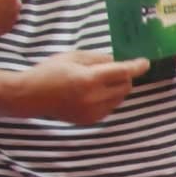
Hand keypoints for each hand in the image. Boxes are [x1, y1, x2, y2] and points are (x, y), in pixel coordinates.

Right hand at [20, 51, 151, 125]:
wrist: (30, 96)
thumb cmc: (50, 71)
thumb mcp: (74, 57)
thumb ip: (99, 58)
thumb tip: (118, 61)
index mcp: (89, 79)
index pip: (122, 73)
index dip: (136, 67)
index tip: (145, 62)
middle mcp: (94, 98)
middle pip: (125, 86)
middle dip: (125, 77)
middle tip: (115, 70)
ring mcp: (93, 112)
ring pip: (120, 98)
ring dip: (117, 88)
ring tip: (100, 81)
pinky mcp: (91, 120)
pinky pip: (110, 107)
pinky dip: (109, 98)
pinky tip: (94, 92)